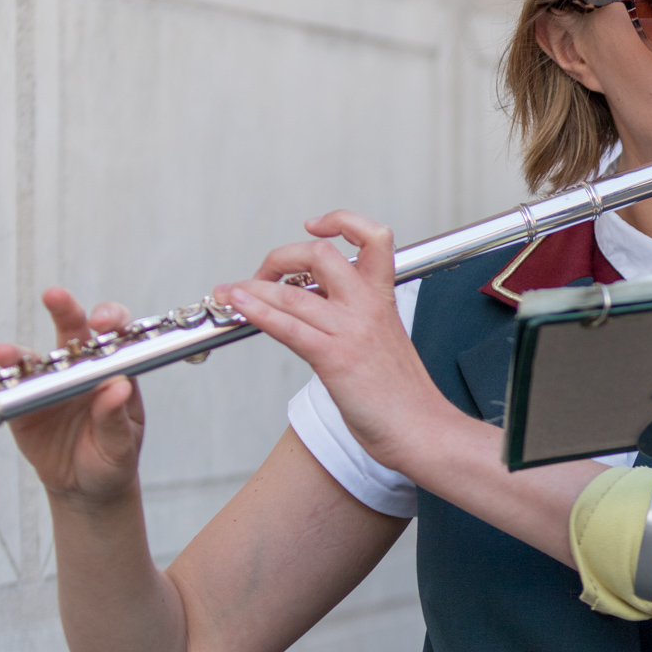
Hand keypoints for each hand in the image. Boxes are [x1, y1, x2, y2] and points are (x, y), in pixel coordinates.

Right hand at [0, 289, 145, 504]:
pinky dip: (4, 378)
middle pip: (74, 330)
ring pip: (35, 356)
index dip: (110, 321)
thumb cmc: (112, 458)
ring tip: (6, 353)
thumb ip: (116, 418)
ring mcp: (51, 383)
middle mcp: (82, 369)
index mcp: (114, 371)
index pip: (117, 335)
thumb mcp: (121, 444)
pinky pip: (13, 386)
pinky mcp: (24, 402)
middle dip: (65, 310)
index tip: (103, 324)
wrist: (85, 487)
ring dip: (19, 351)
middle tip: (55, 298)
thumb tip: (119, 387)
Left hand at [215, 210, 452, 472]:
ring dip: (251, 288)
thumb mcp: (383, 342)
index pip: (374, 237)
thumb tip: (314, 307)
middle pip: (321, 254)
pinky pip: (289, 326)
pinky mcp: (336, 358)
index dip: (342, 222)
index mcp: (383, 299)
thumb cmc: (403, 395)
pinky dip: (256, 311)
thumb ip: (354, 319)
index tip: (316, 227)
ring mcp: (352, 331)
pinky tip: (239, 306)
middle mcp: (368, 307)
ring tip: (229, 291)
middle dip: (282, 256)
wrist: (423, 430)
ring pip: (293, 292)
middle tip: (263, 274)